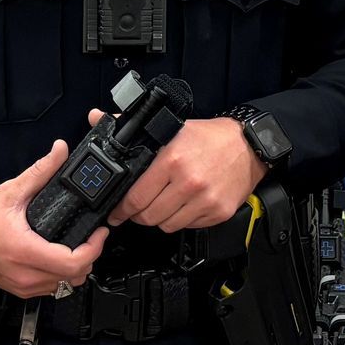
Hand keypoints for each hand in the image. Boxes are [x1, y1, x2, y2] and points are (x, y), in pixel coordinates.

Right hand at [0, 140, 107, 298]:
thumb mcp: (10, 191)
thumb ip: (40, 171)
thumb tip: (59, 152)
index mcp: (24, 251)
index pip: (72, 263)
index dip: (93, 248)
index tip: (98, 233)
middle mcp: (24, 275)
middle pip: (74, 277)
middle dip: (89, 256)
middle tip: (91, 237)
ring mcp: (22, 286)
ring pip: (64, 286)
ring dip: (76, 268)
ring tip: (78, 245)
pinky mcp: (19, 289)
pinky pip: (50, 288)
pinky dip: (61, 275)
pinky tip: (60, 256)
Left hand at [108, 115, 267, 231]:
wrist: (248, 144)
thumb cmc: (209, 137)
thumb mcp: (169, 127)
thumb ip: (130, 126)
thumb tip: (96, 117)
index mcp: (172, 160)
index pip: (135, 197)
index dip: (122, 209)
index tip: (117, 212)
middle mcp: (189, 182)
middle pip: (149, 216)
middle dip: (139, 214)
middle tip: (139, 208)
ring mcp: (205, 200)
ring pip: (167, 226)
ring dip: (161, 218)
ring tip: (163, 203)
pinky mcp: (218, 212)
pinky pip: (189, 227)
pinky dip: (182, 219)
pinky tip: (184, 204)